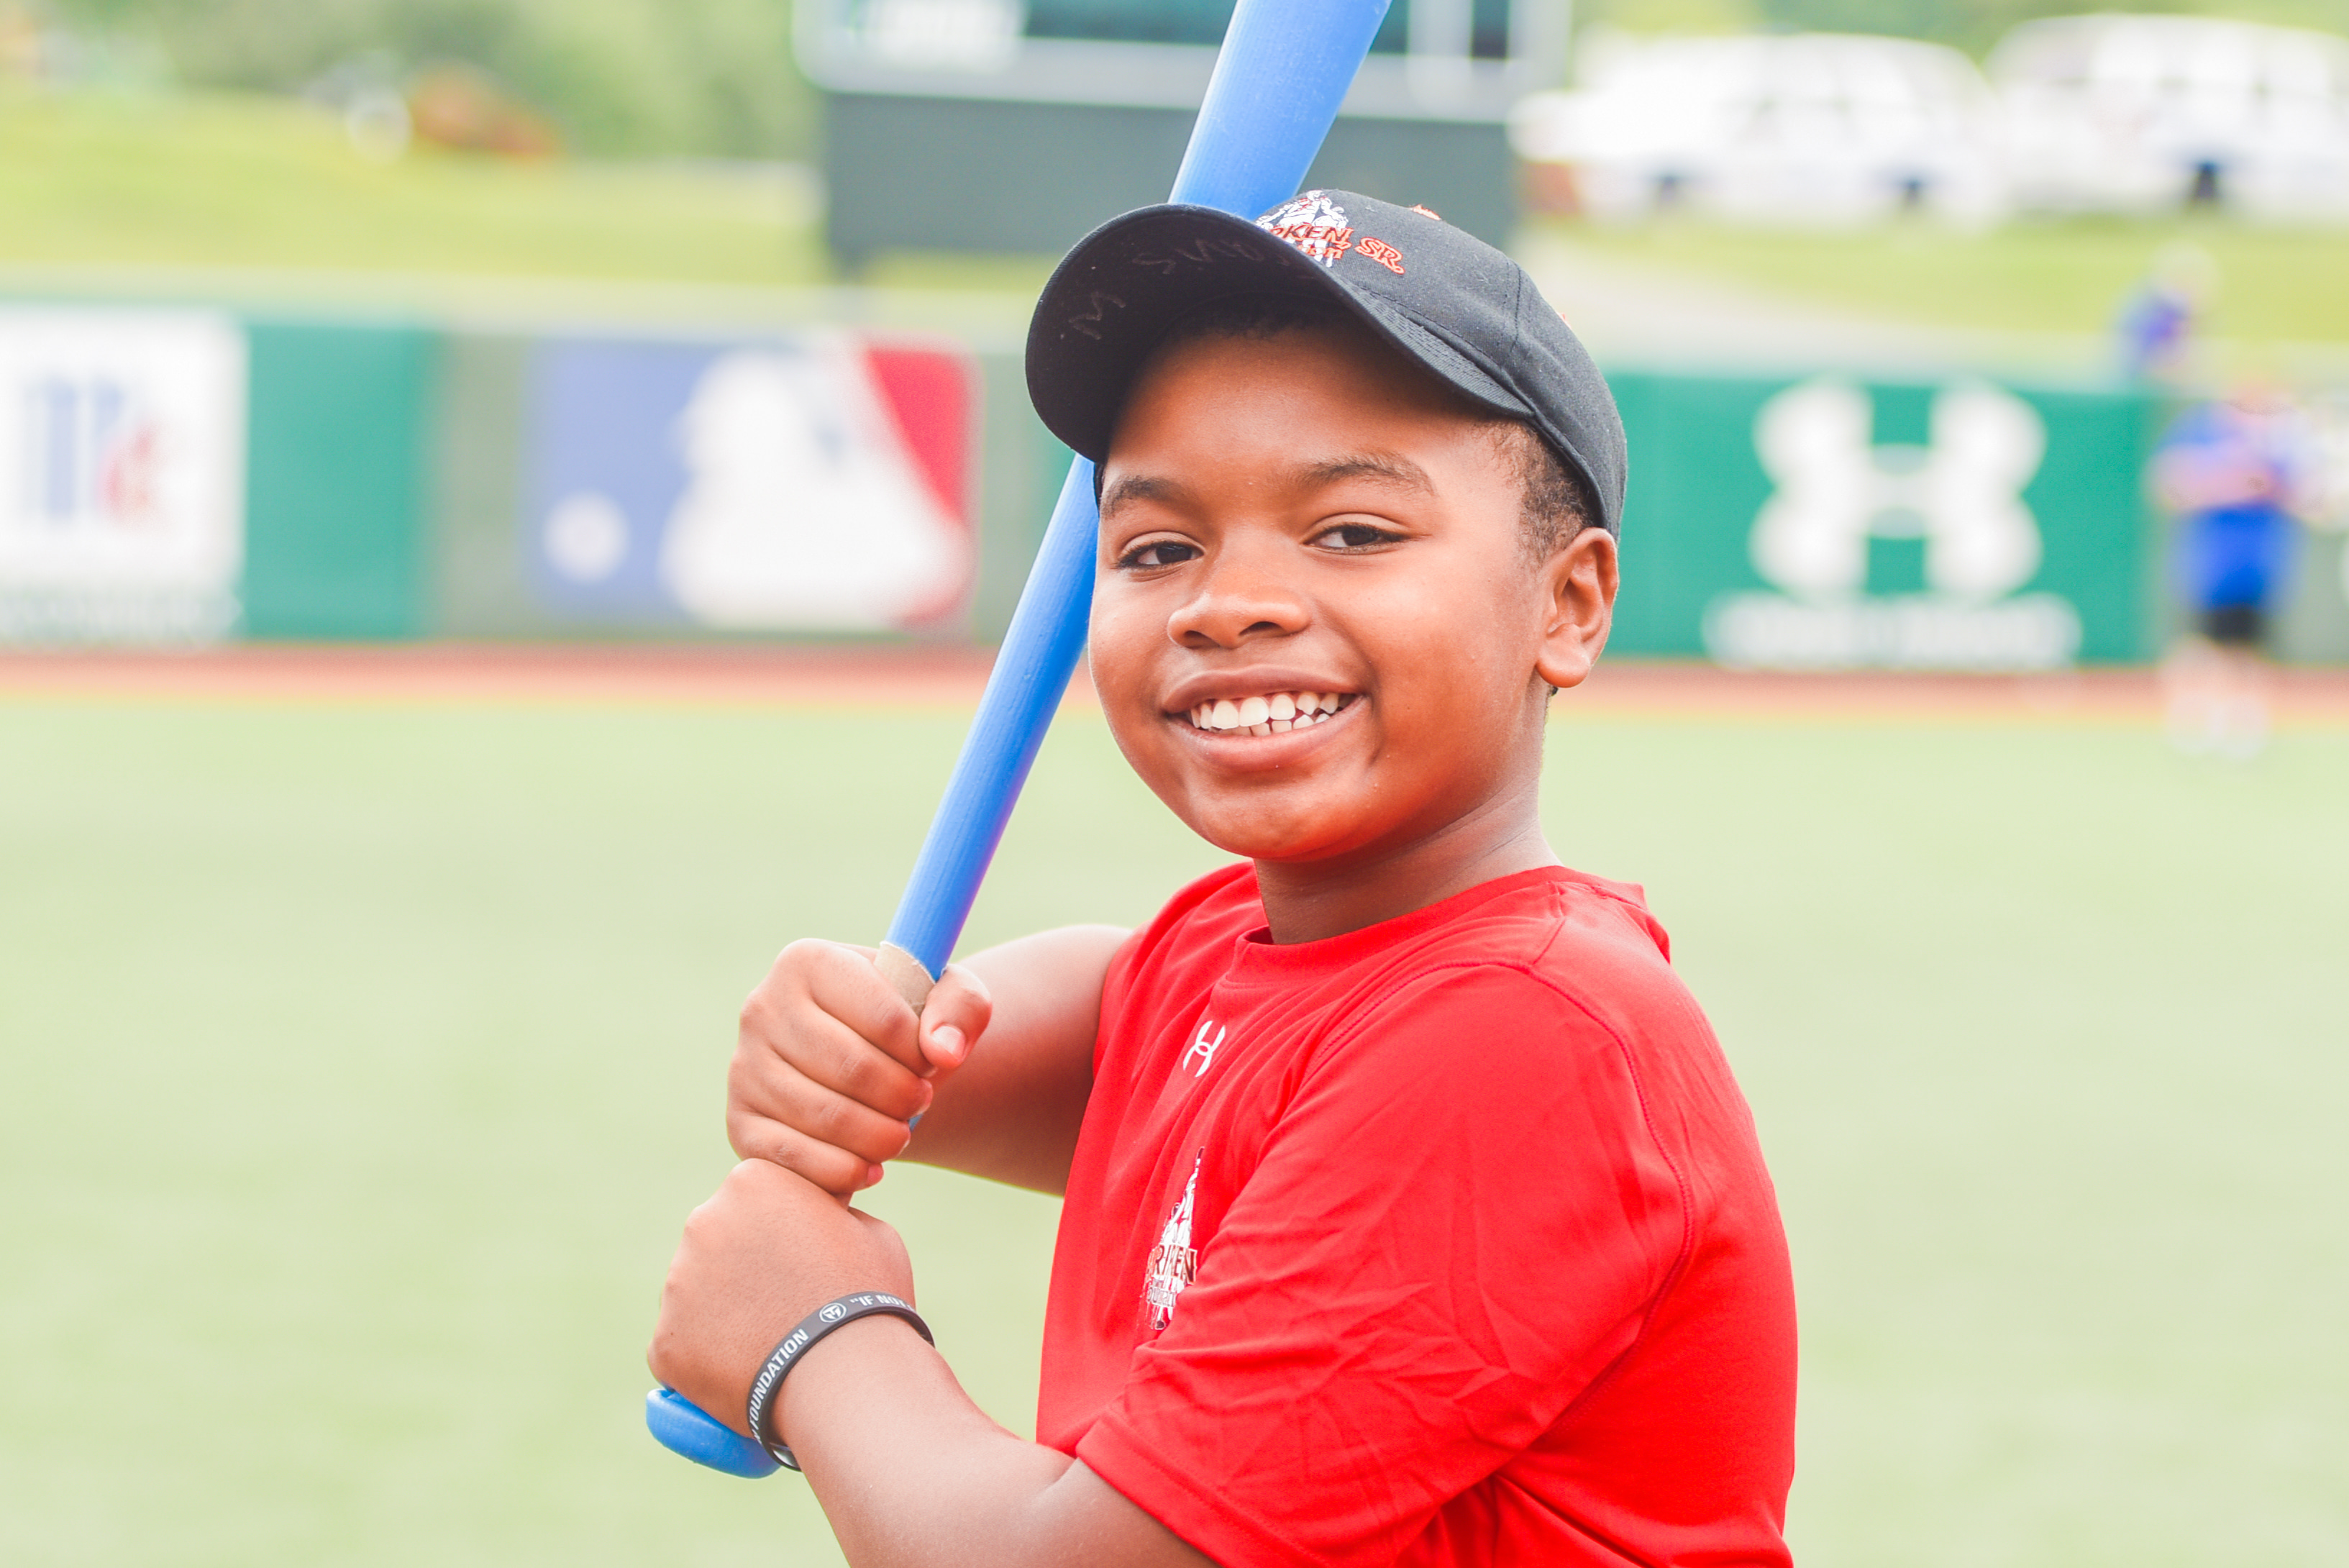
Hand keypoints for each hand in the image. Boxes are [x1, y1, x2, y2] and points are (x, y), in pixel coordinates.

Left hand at [646, 1159, 915, 1439]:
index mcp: (751, 1182)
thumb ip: (828, 1215)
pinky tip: (747, 1371)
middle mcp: (702, 1222)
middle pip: (719, 1240)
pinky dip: (709, 1357)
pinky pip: (684, 1345)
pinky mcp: (664, 1341)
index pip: (757, 1198)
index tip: (805, 1259)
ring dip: (724, 1310)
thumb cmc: (867, 1294)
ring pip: (697, 1293)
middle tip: (785, 1302)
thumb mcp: (867, 1228)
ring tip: (770, 1341)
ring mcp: (676, 1284)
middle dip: (744, 1265)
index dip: (784, 1229)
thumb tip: (816, 1225)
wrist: (843, 1374)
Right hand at [728, 939, 993, 1196]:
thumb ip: (961, 1009)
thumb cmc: (905, 1023)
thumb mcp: (946, 999)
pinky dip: (843, 1171)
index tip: (933, 1063)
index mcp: (808, 961)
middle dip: (903, 1096)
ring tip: (901, 1132)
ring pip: (823, 1116)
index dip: (921, 1052)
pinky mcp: (740, 1122)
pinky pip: (794, 1158)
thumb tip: (945, 1051)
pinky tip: (872, 1167)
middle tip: (921, 1102)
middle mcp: (762, 1008)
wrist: (860, 1064)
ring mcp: (744, 1067)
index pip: (883, 1016)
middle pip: (852, 1068)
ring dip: (879, 1136)